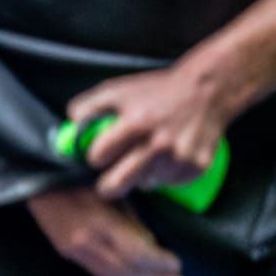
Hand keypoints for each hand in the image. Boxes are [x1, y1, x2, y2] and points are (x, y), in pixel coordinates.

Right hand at [26, 187, 184, 275]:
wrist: (33, 173)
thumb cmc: (77, 168)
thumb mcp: (110, 184)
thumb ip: (129, 214)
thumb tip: (150, 242)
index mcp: (97, 220)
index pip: (134, 252)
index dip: (157, 262)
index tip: (178, 264)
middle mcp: (83, 241)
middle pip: (125, 271)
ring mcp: (72, 250)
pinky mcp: (67, 252)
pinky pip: (99, 273)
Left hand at [65, 64, 232, 202]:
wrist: (207, 91)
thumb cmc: (159, 91)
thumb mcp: (120, 89)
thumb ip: (89, 106)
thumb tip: (68, 125)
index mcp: (136, 122)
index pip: (98, 156)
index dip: (95, 156)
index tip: (100, 155)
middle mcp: (158, 143)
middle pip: (117, 184)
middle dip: (107, 186)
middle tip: (108, 182)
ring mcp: (178, 158)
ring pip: (145, 185)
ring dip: (141, 175)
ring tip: (149, 155)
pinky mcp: (196, 168)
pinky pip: (169, 184)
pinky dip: (164, 175)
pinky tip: (168, 157)